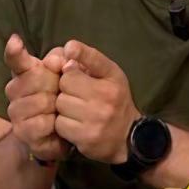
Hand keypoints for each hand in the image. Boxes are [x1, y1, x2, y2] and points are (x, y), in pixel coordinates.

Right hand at [3, 34, 69, 161]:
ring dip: (55, 106)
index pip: (16, 59)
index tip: (16, 41)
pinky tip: (56, 125)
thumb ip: (63, 59)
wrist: (68, 130)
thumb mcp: (69, 72)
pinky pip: (40, 123)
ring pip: (39, 101)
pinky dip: (53, 124)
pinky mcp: (22, 131)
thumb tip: (55, 61)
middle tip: (61, 93)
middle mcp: (14, 89)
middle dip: (54, 84)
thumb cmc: (67, 95)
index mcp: (25, 71)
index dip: (15, 51)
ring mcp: (16, 111)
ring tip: (60, 110)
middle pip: (34, 78)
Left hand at [56, 39, 140, 163]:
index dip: (77, 57)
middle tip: (78, 96)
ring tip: (77, 111)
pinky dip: (64, 125)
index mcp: (112, 76)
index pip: (90, 60)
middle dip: (66, 89)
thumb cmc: (113, 100)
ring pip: (60, 104)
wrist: (128, 137)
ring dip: (63, 108)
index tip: (70, 51)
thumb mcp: (108, 75)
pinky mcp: (87, 137)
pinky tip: (76, 125)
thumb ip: (88, 60)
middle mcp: (106, 96)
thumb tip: (66, 53)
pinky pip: (60, 124)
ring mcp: (97, 118)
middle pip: (65, 83)